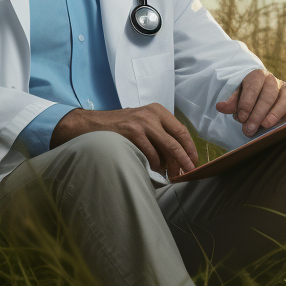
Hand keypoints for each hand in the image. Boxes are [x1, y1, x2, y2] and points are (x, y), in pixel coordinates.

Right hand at [51, 104, 198, 178]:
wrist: (92, 124)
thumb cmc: (119, 126)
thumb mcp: (142, 123)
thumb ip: (159, 134)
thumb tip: (178, 156)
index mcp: (157, 110)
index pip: (181, 130)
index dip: (190, 147)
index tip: (194, 160)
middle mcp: (152, 114)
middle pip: (176, 140)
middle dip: (185, 159)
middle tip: (189, 172)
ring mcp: (141, 122)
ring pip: (167, 148)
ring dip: (171, 165)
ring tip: (172, 174)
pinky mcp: (132, 132)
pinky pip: (150, 153)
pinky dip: (155, 164)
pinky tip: (155, 170)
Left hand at [215, 69, 285, 137]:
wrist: (266, 93)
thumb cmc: (249, 96)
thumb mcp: (239, 96)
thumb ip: (232, 102)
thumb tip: (220, 107)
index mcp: (257, 76)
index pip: (252, 87)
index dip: (247, 103)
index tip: (241, 117)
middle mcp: (272, 80)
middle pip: (267, 96)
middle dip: (257, 114)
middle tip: (249, 129)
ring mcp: (284, 88)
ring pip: (282, 101)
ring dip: (272, 115)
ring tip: (264, 126)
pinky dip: (283, 116)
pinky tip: (274, 125)